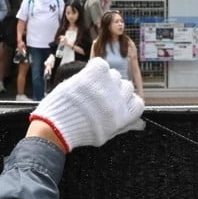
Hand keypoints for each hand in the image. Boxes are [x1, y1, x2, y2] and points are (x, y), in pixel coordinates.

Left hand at [29, 57, 144, 151]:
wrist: (57, 126)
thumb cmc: (80, 132)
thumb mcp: (106, 134)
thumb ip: (124, 126)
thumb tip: (141, 124)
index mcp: (124, 116)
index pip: (138, 102)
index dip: (127, 101)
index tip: (117, 102)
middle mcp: (119, 100)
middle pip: (127, 86)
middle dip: (115, 90)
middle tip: (100, 96)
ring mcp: (107, 85)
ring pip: (114, 75)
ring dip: (104, 80)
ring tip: (90, 89)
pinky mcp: (94, 74)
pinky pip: (101, 64)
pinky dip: (94, 68)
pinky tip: (86, 78)